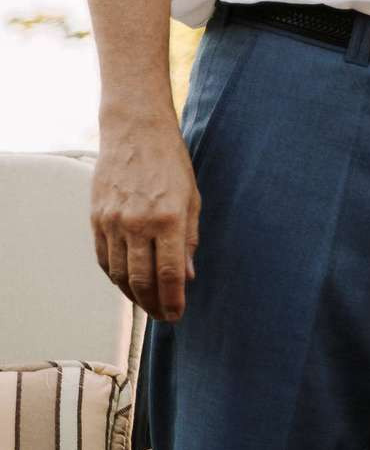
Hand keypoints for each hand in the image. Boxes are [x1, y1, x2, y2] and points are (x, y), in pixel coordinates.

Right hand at [91, 113, 199, 321]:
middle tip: (162, 316)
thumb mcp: (192, 198)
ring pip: (119, 273)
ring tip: (146, 304)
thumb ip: (189, 238)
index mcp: (169, 218)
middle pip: (141, 279)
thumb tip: (188, 276)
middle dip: (153, 303)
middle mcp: (138, 223)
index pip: (169, 273)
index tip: (177, 315)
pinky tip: (126, 283)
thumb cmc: (171, 164)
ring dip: (133, 294)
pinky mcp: (97, 219)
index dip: (173, 299)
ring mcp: (113, 222)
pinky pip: (104, 258)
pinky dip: (114, 275)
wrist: (136, 133)